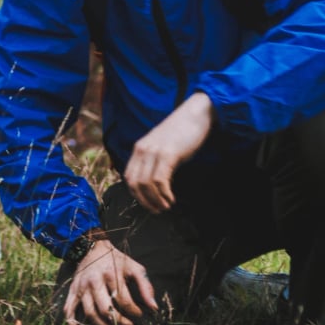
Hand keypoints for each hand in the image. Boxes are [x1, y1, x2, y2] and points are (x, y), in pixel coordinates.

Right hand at [62, 239, 158, 324]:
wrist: (92, 248)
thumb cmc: (116, 260)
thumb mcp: (134, 268)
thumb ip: (146, 286)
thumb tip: (154, 308)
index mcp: (110, 274)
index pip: (123, 300)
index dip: (134, 311)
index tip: (139, 314)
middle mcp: (93, 281)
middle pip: (105, 309)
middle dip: (119, 321)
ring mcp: (81, 287)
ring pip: (90, 312)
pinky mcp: (72, 290)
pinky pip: (69, 309)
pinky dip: (73, 322)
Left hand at [124, 92, 212, 213]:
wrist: (195, 114)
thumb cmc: (182, 132)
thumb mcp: (162, 147)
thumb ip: (155, 162)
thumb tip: (156, 184)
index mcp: (139, 149)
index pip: (128, 177)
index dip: (136, 194)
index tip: (148, 204)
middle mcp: (142, 150)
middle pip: (134, 183)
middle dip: (144, 201)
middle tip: (157, 210)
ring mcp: (154, 151)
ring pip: (145, 184)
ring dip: (155, 200)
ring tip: (165, 206)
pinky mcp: (167, 154)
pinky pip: (160, 180)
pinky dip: (164, 193)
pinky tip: (171, 198)